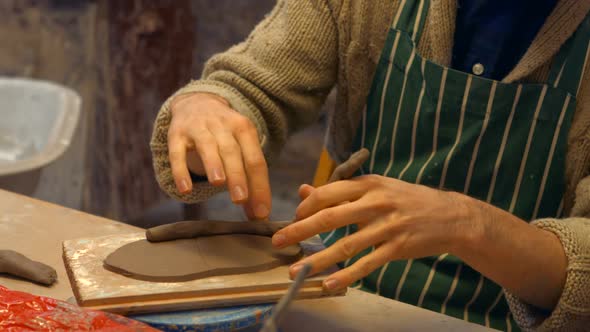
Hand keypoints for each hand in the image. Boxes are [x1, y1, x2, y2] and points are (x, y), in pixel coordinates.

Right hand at [167, 92, 270, 219]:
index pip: (255, 160)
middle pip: (232, 152)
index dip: (260, 186)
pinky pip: (177, 152)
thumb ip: (249, 180)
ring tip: (218, 184)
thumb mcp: (241, 149)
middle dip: (237, 176)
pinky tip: (185, 189)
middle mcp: (223, 125)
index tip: (261, 213)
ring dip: (213, 164)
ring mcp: (198, 127)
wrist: (197, 102)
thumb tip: (257, 215)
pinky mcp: (176, 133)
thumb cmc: (225, 136)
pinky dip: (180, 170)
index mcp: (244, 129)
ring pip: (208, 146)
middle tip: (240, 199)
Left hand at [272, 175, 478, 290]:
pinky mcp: (398, 247)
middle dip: (300, 230)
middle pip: (330, 217)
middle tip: (278, 241)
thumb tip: (305, 190)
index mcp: (368, 184)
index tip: (294, 218)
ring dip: (318, 259)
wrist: (451, 215)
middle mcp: (376, 203)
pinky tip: (330, 284)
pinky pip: (367, 264)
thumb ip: (342, 190)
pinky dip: (347, 276)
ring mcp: (388, 226)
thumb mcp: (377, 187)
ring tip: (296, 270)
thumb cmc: (408, 200)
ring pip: (346, 245)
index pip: (328, 193)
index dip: (306, 206)